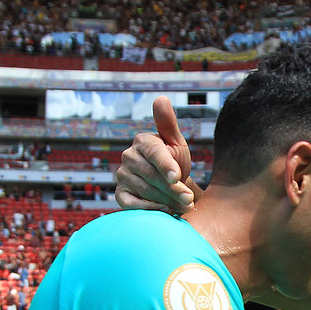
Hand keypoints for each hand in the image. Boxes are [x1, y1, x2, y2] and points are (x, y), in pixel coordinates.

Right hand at [116, 96, 195, 212]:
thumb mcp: (176, 142)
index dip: (166, 165)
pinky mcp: (120, 195)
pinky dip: (150, 209)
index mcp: (142, 141)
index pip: (154, 153)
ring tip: (186, 205)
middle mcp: (128, 157)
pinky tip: (167, 211)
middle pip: (152, 176)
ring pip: (147, 191)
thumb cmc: (175, 160)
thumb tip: (161, 98)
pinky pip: (132, 204)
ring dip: (168, 200)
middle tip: (190, 199)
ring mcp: (122, 176)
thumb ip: (168, 123)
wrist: (170, 184)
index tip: (177, 177)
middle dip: (174, 189)